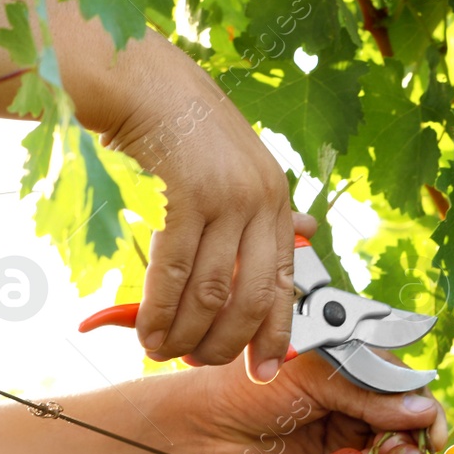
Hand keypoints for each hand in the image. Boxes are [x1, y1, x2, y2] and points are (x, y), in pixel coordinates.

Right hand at [102, 35, 305, 381]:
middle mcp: (262, 200)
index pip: (285, 284)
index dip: (274, 334)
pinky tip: (147, 330)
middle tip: (195, 364)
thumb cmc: (188, 129)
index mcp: (277, 201)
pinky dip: (160, 308)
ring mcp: (229, 196)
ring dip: (185, 331)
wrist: (145, 81)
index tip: (261, 373)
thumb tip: (308, 230)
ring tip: (162, 352)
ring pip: (212, 289)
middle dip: (223, 341)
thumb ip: (266, 208)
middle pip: (250, 296)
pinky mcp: (190, 191)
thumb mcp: (240, 168)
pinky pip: (175, 268)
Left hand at [182, 350, 448, 453]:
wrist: (211, 430)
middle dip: (410, 449)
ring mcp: (353, 446)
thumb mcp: (314, 378)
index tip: (432, 436)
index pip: (411, 390)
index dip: (426, 413)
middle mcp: (364, 410)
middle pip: (409, 432)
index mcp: (361, 374)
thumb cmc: (255, 387)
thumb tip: (425, 409)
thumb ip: (368, 393)